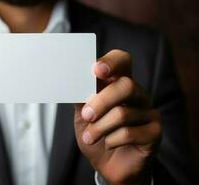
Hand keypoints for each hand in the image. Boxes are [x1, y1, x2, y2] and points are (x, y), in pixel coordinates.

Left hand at [74, 50, 161, 184]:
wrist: (107, 165)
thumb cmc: (97, 136)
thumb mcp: (83, 115)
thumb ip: (81, 98)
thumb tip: (72, 84)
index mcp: (119, 84)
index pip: (122, 61)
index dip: (111, 62)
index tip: (96, 69)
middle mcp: (137, 95)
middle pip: (126, 85)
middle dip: (101, 102)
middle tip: (87, 115)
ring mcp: (149, 113)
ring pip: (123, 113)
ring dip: (99, 128)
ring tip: (90, 137)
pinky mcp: (154, 133)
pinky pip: (129, 133)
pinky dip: (111, 140)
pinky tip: (108, 143)